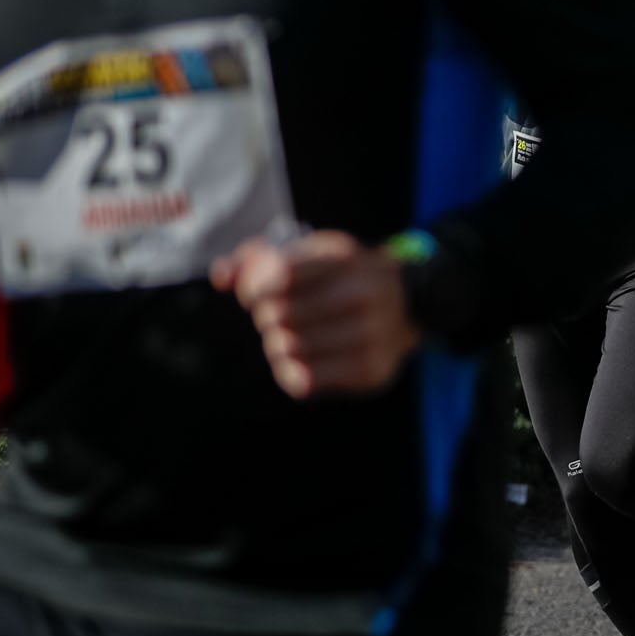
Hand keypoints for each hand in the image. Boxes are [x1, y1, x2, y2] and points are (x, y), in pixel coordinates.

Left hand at [210, 232, 420, 398]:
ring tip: (292, 337)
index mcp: (345, 258)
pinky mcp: (371, 371)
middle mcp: (364, 295)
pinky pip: (302, 381)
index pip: (279, 276)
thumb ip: (258, 258)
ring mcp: (372, 335)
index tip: (257, 294)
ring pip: (286, 350)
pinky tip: (302, 359)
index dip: (254, 289)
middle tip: (279, 317)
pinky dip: (291, 370)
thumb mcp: (309, 254)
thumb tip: (222, 278)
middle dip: (266, 318)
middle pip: (276, 317)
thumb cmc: (342, 276)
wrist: (412, 303)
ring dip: (277, 345)